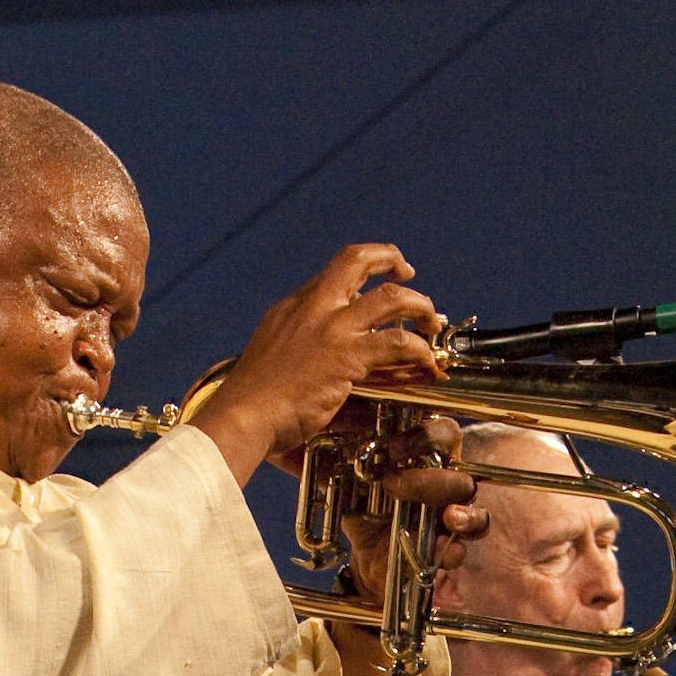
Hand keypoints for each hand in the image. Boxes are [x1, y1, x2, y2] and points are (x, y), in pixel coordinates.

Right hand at [190, 243, 448, 487]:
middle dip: (389, 258)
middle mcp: (313, 307)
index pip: (331, 277)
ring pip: (391, 296)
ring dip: (419, 305)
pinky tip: (426, 363)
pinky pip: (398, 342)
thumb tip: (328, 377)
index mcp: (291, 308)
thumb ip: (299, 356)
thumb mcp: (271, 363)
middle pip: (356, 259)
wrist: (243, 417)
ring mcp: (331, 327)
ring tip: (431, 323)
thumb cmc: (252, 405)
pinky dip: (419, 350)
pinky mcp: (347, 354)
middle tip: (407, 272)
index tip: (373, 282)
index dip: (358, 277)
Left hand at [337, 410, 485, 604]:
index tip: (393, 448)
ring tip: (449, 517)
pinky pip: (462, 549)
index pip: (444, 435)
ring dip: (464, 512)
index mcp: (428, 461)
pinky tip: (444, 550)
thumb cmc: (367, 514)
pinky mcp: (448, 550)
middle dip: (430, 480)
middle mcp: (446, 486)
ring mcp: (451, 519)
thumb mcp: (354, 490)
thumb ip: (348, 472)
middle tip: (393, 486)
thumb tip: (330, 456)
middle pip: (460, 474)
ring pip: (475, 510)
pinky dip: (454, 550)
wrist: (367, 559)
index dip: (426, 437)